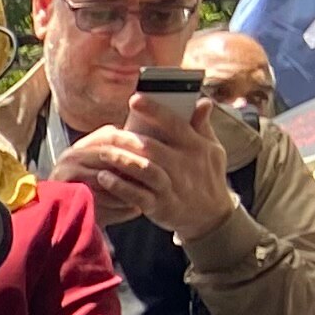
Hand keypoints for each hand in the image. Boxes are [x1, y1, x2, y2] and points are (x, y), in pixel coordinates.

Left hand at [61, 110, 233, 242]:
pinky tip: (104, 178)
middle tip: (108, 133)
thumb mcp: (212, 150)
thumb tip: (203, 101)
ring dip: (121, 161)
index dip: (155, 110)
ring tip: (102, 153)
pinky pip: (138, 196)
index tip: (135, 99)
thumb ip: (202, 126)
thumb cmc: (207, 175)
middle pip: (152, 148)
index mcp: (196, 146)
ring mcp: (172, 186)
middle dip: (127, 139)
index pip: (174, 124)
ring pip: (145, 171)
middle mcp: (184, 165)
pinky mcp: (161, 206)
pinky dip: (120, 187)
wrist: (212, 216)